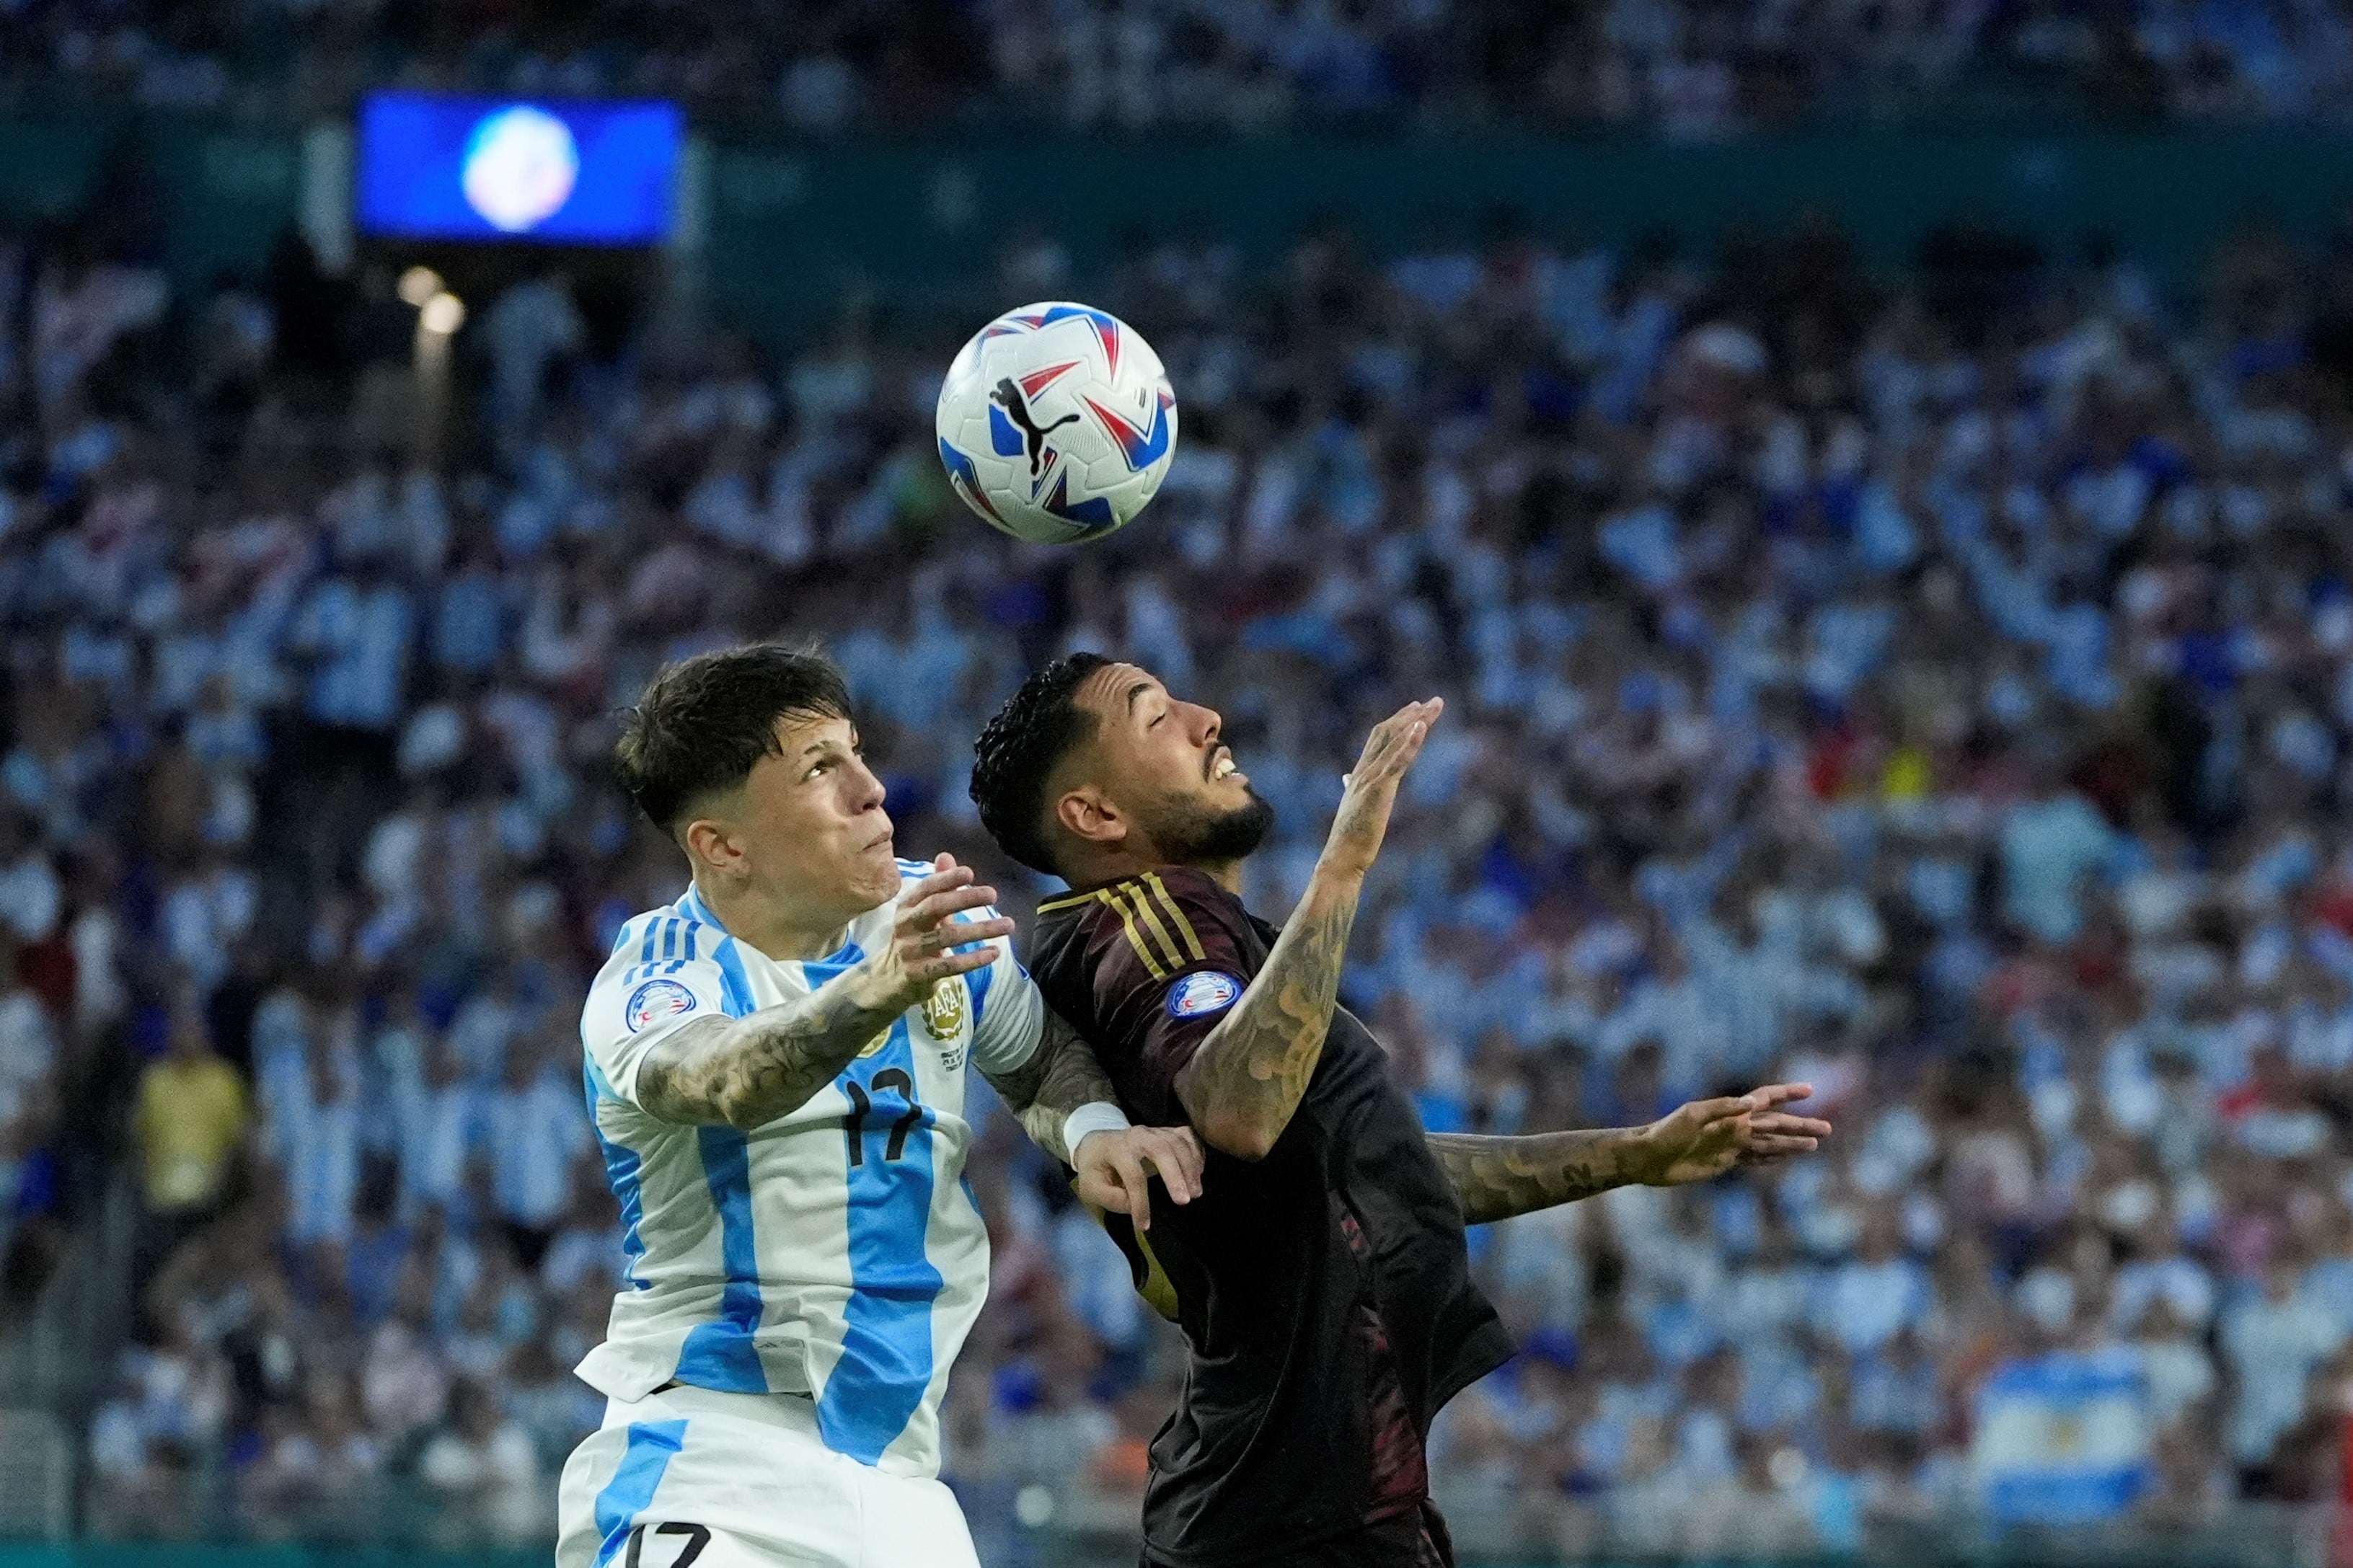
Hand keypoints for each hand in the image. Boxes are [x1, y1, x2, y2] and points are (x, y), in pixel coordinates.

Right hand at [851, 854, 1012, 1015]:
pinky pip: (949, 965)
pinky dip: (973, 959)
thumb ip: (937, 887)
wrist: (888, 980)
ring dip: (981, 929)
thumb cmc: (913, 939)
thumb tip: (946, 855)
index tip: (969, 873)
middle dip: (965, 898)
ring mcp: (910, 950)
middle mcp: (906, 925)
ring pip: (948, 937)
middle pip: (936, 907)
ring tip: (1008, 925)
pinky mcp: (918, 974)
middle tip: (993, 894)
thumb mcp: (921, 912)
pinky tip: (994, 952)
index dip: (947, 879)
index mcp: (907, 906)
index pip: (927, 887)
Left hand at [1073, 1124, 1205, 1232]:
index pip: (1133, 1176)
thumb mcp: (1090, 1186)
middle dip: (1175, 1175)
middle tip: (1185, 1201)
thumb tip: (1132, 1206)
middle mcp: (1138, 1135)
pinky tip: (1199, 1172)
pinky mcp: (1167, 1131)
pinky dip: (1197, 1152)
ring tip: (1196, 1192)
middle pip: (1161, 1149)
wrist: (1098, 1143)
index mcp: (1117, 1148)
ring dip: (1190, 1166)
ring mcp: (1155, 1130)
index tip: (1144, 1226)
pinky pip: (1188, 1136)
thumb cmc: (1096, 1168)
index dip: (1140, 1202)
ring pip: (1178, 1142)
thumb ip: (1109, 1197)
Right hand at [1318, 699, 1442, 882]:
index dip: (1397, 721)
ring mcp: (1370, 777)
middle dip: (1411, 715)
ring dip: (1416, 721)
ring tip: (1433, 707)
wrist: (1342, 855)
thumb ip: (1351, 787)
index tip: (1415, 708)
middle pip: (1387, 732)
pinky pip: (1397, 760)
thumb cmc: (1349, 836)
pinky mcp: (1379, 788)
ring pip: (1394, 740)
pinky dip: (1409, 742)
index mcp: (1359, 773)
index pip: (1378, 738)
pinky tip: (1421, 727)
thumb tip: (1345, 777)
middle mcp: (1364, 770)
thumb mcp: (1354, 805)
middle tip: (1433, 702)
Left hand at [1628, 1083, 1831, 1186]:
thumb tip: (1753, 1104)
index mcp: (1728, 1111)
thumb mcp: (1692, 1116)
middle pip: (1775, 1124)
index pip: (1764, 1100)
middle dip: (1801, 1125)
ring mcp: (1730, 1145)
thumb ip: (1723, 1108)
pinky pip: (1754, 1159)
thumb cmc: (1665, 1132)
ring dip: (1792, 1144)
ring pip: (1769, 1143)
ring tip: (1816, 1144)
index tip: (1809, 1091)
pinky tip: (1786, 1157)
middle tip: (1828, 1128)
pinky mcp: (1723, 1162)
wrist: (1647, 1158)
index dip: (1786, 1094)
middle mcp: (1733, 1126)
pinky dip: (1772, 1157)